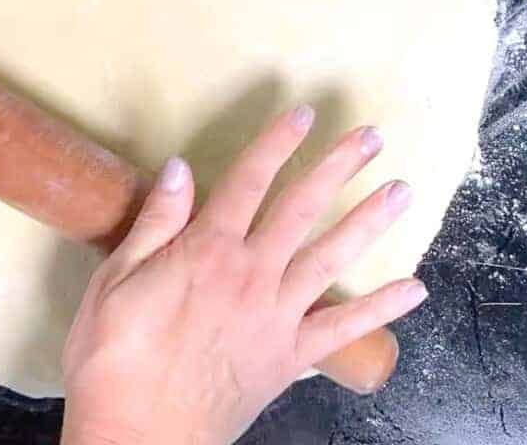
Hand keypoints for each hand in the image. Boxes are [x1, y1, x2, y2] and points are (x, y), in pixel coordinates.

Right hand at [62, 108, 426, 444]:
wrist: (139, 436)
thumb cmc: (113, 359)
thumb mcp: (115, 281)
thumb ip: (156, 223)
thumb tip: (183, 168)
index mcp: (206, 250)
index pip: (250, 180)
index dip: (278, 143)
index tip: (304, 113)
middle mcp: (252, 274)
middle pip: (302, 209)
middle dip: (338, 168)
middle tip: (371, 137)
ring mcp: (278, 317)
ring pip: (333, 258)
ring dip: (369, 222)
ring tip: (401, 191)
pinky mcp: (291, 358)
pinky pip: (344, 329)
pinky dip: (381, 310)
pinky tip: (414, 289)